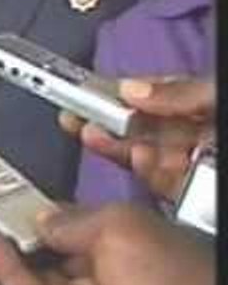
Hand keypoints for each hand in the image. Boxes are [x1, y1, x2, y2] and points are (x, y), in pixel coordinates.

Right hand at [60, 78, 214, 200]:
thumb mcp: (215, 97)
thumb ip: (179, 92)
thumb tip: (131, 89)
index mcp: (199, 104)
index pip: (149, 95)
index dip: (117, 93)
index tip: (86, 91)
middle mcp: (192, 134)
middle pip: (138, 126)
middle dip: (103, 120)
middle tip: (72, 116)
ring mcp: (190, 164)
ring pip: (142, 155)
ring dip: (113, 145)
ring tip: (89, 133)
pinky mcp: (190, 195)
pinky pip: (158, 183)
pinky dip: (142, 172)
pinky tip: (132, 158)